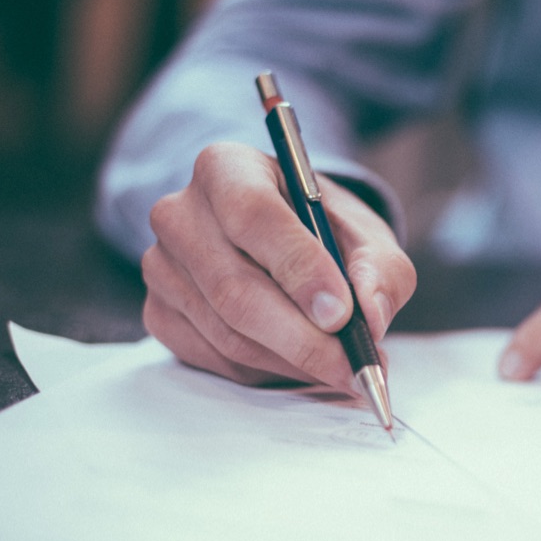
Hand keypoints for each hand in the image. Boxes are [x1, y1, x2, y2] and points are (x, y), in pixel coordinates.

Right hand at [141, 141, 415, 389]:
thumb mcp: (366, 236)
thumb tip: (370, 316)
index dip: (299, 268)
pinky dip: (267, 372)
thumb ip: (380, 270)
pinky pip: (215, 358)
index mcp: (227, 168)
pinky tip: (301, 364)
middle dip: (303, 338)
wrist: (284, 243)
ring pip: (228, 333)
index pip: (253, 215)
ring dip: (292, 361)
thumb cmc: (324, 232)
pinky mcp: (159, 313)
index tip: (341, 314)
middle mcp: (180, 213)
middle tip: (353, 366)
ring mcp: (162, 267)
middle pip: (235, 288)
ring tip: (342, 368)